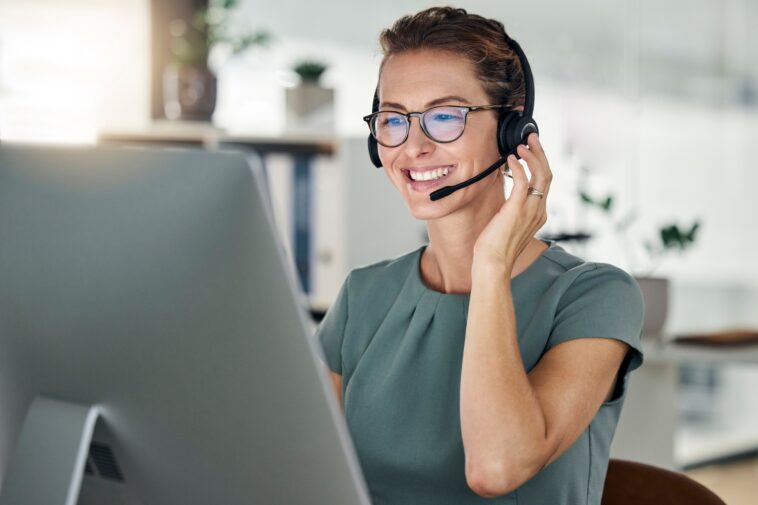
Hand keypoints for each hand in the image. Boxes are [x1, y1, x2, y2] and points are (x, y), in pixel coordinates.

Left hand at [473, 133, 552, 270]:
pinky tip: (511, 159)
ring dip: (533, 156)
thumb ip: (511, 208)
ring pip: (541, 175)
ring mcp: (531, 210)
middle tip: (531, 138)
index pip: (545, 183)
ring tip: (522, 145)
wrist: (493, 264)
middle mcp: (539, 210)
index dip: (540, 163)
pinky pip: (523, 182)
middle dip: (540, 153)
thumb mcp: (507, 224)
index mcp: (538, 214)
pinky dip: (519, 167)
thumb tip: (505, 193)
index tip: (531, 150)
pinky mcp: (517, 209)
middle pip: (547, 174)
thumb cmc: (495, 248)